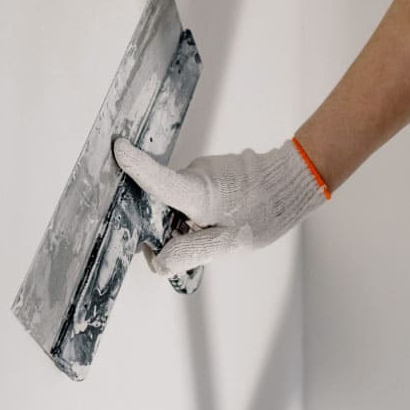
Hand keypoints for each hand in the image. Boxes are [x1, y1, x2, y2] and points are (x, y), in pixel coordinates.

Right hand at [113, 138, 328, 275]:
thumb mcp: (229, 243)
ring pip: (177, 198)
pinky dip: (198, 207)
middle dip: (166, 224)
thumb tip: (158, 261)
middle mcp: (194, 175)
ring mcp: (202, 169)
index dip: (136, 167)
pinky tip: (220, 216)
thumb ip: (191, 252)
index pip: (159, 180)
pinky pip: (191, 191)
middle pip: (161, 200)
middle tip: (195, 240)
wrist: (292, 183)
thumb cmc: (265, 213)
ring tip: (217, 227)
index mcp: (197, 192)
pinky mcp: (210, 170)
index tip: (117, 148)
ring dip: (187, 218)